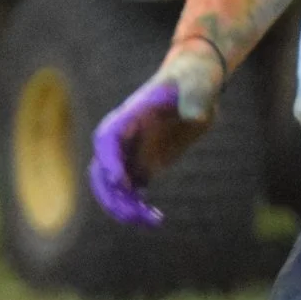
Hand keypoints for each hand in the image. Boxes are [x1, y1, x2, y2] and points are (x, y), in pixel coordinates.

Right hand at [87, 39, 224, 225]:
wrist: (196, 82)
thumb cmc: (194, 77)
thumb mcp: (198, 83)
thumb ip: (195, 97)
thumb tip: (195, 117)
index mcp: (131, 115)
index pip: (107, 139)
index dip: (109, 161)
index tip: (123, 181)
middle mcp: (125, 137)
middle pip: (102, 171)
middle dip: (113, 195)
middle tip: (137, 213)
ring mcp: (133, 153)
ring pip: (114, 188)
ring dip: (125, 208)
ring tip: (152, 221)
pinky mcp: (145, 164)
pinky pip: (131, 193)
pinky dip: (137, 209)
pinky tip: (156, 219)